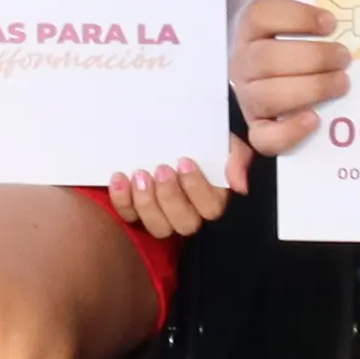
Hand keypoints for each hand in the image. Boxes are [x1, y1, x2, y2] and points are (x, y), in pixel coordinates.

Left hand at [108, 151, 247, 237]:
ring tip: (140, 175)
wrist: (161, 131)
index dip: (197, 189)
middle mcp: (188, 213)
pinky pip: (129, 216)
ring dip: (147, 203)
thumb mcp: (222, 141)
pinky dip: (122, 200)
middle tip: (161, 169)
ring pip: (158, 227)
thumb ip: (237, 158)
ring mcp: (162, 215)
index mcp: (213, 198)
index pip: (211, 208)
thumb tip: (239, 186)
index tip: (184, 162)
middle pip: (185, 223)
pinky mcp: (136, 212)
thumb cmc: (198, 140)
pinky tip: (120, 178)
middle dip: (171, 197)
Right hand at [232, 0, 352, 154]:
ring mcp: (247, 97)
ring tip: (341, 83)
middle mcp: (243, 64)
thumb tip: (335, 23)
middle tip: (344, 58)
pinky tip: (314, 118)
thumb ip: (309, 24)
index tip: (330, 24)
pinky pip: (265, 136)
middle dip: (313, 58)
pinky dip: (290, 130)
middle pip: (266, 58)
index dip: (297, 17)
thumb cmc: (293, 54)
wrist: (272, 88)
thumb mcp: (294, 31)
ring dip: (311, 89)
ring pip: (267, 96)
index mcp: (251, 33)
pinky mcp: (257, 128)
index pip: (260, 15)